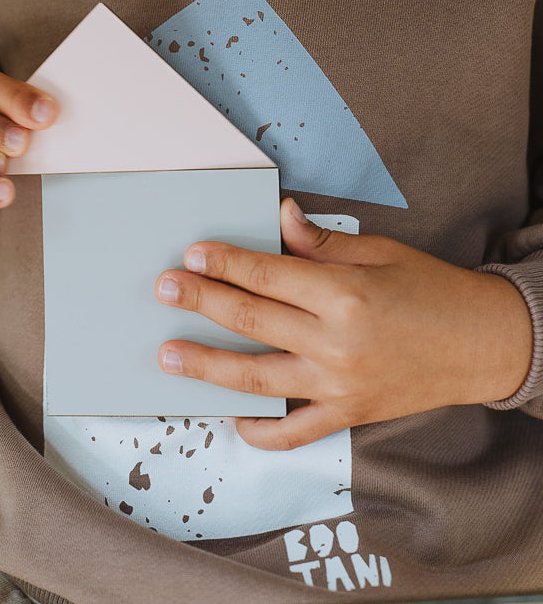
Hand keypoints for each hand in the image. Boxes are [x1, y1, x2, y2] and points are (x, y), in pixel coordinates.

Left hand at [155, 198, 533, 449]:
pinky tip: (232, 415)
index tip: (192, 254)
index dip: (224, 263)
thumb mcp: (380, 252)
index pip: (267, 275)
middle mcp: (337, 343)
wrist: (483, 344)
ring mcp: (339, 385)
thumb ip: (322, 243)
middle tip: (163, 290)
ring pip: (257, 377)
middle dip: (200, 303)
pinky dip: (260, 429)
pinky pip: (294, 431)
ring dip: (207, 366)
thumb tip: (279, 217)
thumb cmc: (431, 289)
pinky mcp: (348, 415)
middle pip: (251, 320)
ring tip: (169, 355)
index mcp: (344, 294)